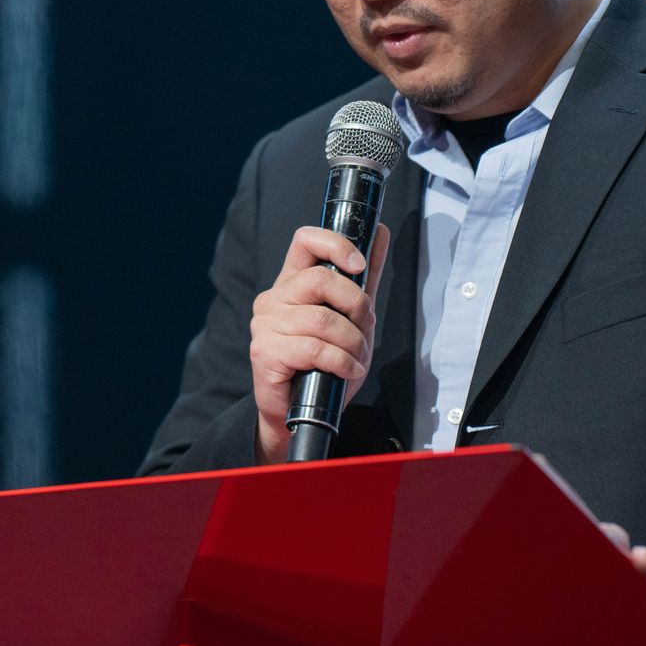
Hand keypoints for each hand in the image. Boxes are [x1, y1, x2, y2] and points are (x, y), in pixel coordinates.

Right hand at [248, 223, 392, 463]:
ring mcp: (266, 324)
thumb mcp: (350, 318)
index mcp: (291, 283)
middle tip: (364, 326)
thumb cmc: (322, 365)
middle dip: (356, 304)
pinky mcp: (266, 351)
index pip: (305, 240)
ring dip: (352, 342)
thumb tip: (380, 232)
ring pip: (323, 319)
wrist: (297, 413)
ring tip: (356, 357)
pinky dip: (342, 361)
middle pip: (320, 279)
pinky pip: (315, 349)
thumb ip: (363, 278)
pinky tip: (347, 370)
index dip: (336, 245)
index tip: (360, 265)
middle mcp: (273, 298)